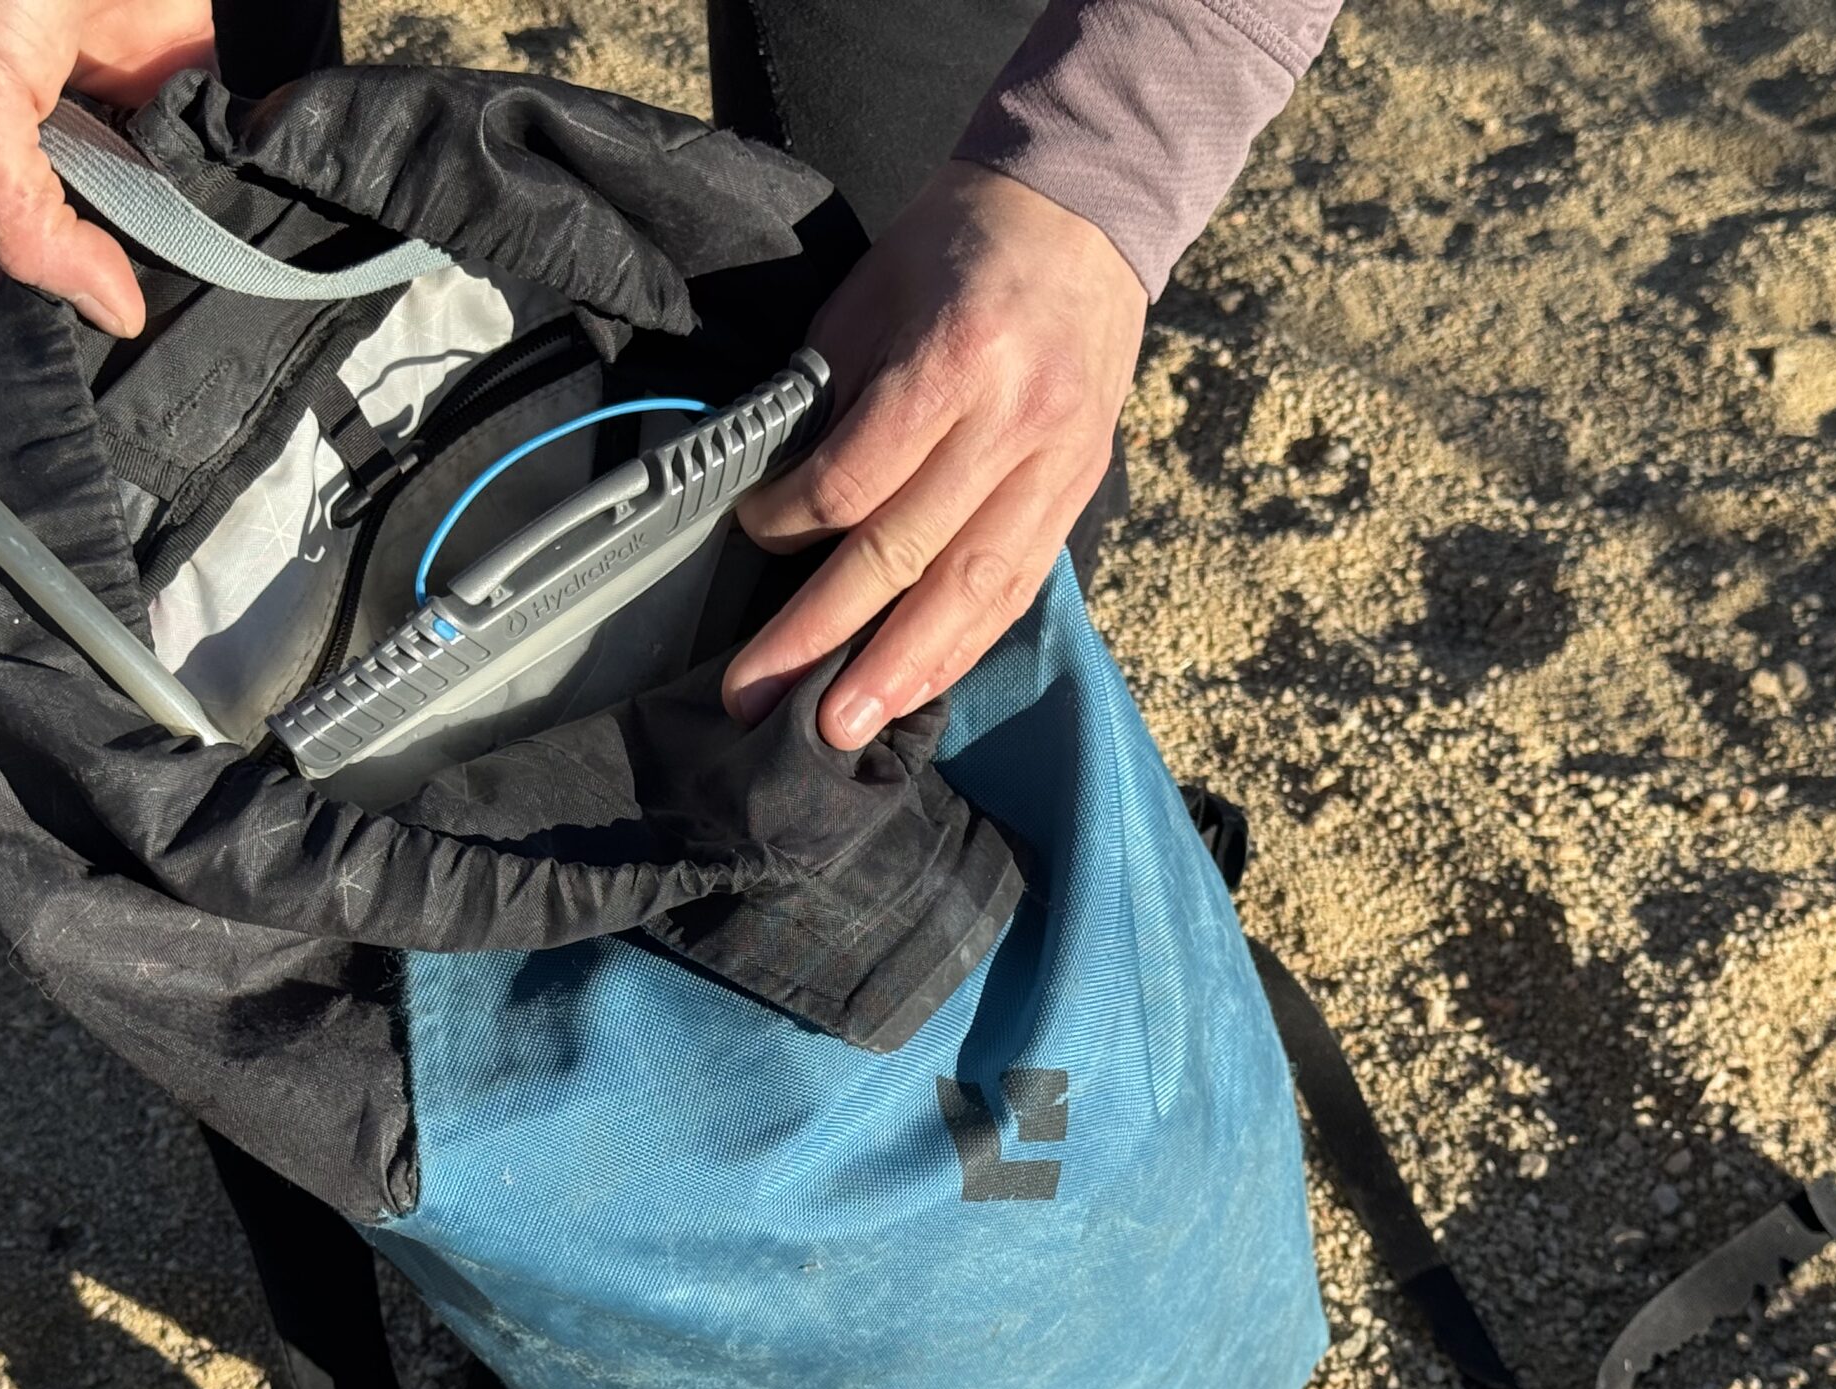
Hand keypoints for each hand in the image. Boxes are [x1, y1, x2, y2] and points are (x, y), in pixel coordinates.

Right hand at [0, 0, 214, 333]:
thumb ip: (23, 220)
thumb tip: (109, 315)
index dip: (36, 326)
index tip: (87, 376)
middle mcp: (32, 152)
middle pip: (79, 257)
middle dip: (117, 293)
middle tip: (165, 346)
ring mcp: (110, 127)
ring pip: (151, 226)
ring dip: (183, 258)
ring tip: (212, 297)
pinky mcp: (181, 100)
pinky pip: (210, 174)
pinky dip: (230, 202)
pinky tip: (247, 238)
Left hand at [724, 161, 1146, 749]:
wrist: (1084, 211)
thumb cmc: (960, 246)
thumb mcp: (873, 295)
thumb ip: (830, 396)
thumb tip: (778, 493)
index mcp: (955, 358)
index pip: (856, 479)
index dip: (790, 522)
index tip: (751, 529)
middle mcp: (1015, 422)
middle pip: (908, 555)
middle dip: (825, 636)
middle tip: (761, 698)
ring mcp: (1058, 463)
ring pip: (972, 592)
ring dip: (899, 672)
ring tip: (839, 730)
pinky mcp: (1079, 490)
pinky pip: (1015, 589)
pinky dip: (960, 647)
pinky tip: (912, 690)